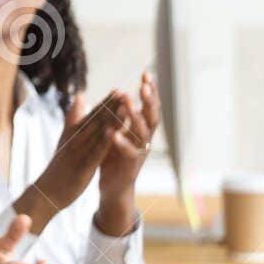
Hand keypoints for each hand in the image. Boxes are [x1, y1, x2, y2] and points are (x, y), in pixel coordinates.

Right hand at [13, 91, 123, 230]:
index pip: (91, 116)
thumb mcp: (65, 138)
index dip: (105, 103)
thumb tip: (80, 97)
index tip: (118, 90)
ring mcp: (79, 152)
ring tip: (124, 108)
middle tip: (123, 92)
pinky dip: (106, 142)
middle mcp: (75, 140)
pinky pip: (96, 152)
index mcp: (72, 134)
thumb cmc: (59, 166)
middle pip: (95, 121)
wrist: (48, 191)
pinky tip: (116, 134)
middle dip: (110, 106)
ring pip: (97, 134)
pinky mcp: (82, 166)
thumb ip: (73, 117)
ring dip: (111, 120)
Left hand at [95, 71, 159, 234]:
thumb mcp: (118, 133)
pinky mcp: (130, 168)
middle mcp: (144, 141)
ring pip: (142, 134)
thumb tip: (120, 93)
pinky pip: (128, 154)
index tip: (147, 74)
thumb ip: (119, 116)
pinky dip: (121, 143)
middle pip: (151, 118)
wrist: (113, 188)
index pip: (148, 107)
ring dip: (135, 118)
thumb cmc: (115, 158)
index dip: (150, 92)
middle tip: (145, 85)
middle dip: (149, 101)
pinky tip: (112, 133)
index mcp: (140, 131)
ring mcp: (139, 155)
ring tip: (127, 103)